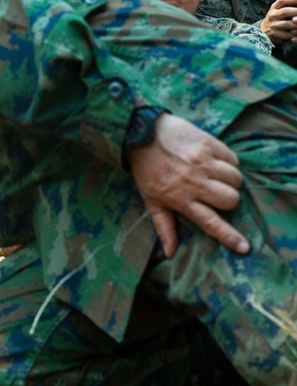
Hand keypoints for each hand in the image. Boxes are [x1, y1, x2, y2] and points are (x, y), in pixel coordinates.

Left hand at [127, 113, 245, 256]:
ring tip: (214, 175)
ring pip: (236, 179)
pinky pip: (233, 159)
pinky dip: (229, 162)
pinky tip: (214, 160)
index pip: (210, 222)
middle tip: (215, 192)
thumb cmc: (146, 169)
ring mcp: (202, 162)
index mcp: (180, 199)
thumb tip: (170, 252)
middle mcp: (193, 182)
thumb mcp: (150, 199)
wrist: (141, 133)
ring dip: (230, 180)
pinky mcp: (208, 144)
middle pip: (230, 200)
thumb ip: (164, 226)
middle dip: (228, 199)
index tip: (244, 247)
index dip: (229, 236)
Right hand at [260, 0, 296, 44]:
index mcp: (274, 7)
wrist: (263, 31)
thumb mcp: (277, 10)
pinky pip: (286, 34)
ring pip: (286, 24)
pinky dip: (294, 34)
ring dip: (296, 24)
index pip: (282, 0)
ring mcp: (272, 25)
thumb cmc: (276, 18)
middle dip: (296, 11)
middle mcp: (272, 15)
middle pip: (285, 11)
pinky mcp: (274, 34)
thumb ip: (288, 5)